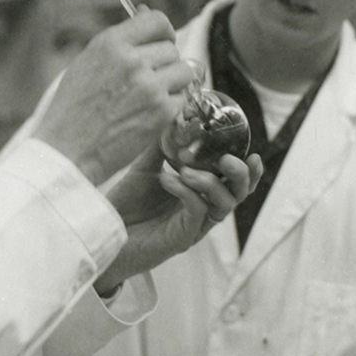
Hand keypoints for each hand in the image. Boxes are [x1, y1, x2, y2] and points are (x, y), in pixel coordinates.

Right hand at [33, 9, 193, 184]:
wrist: (67, 151)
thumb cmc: (73, 108)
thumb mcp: (88, 61)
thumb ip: (120, 40)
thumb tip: (145, 11)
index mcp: (111, 43)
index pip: (156, 20)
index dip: (164, 31)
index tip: (162, 41)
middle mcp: (132, 60)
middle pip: (172, 48)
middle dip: (165, 63)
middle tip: (150, 80)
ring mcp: (149, 86)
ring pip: (184, 71)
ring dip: (173, 83)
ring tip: (152, 96)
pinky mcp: (161, 112)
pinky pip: (182, 98)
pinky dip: (172, 106)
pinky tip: (150, 114)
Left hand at [93, 146, 262, 295]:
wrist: (103, 232)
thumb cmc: (127, 203)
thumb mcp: (146, 166)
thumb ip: (163, 145)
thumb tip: (175, 117)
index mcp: (200, 194)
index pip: (233, 183)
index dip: (248, 171)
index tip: (252, 152)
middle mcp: (202, 211)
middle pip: (237, 195)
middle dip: (239, 175)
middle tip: (227, 159)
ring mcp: (193, 226)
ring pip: (223, 205)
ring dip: (209, 181)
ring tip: (185, 168)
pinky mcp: (181, 238)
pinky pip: (197, 211)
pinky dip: (186, 190)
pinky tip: (166, 178)